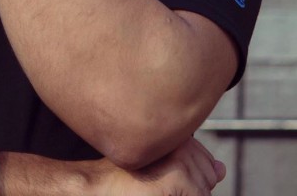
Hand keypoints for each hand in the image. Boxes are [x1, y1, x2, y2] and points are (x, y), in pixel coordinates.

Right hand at [96, 137, 224, 195]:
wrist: (99, 186)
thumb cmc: (124, 177)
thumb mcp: (162, 168)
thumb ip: (193, 166)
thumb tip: (221, 169)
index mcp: (173, 131)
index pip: (205, 160)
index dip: (190, 176)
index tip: (164, 178)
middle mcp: (179, 137)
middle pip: (208, 174)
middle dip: (192, 186)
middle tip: (158, 184)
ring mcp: (180, 154)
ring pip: (205, 188)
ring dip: (186, 194)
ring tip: (157, 187)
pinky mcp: (180, 175)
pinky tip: (160, 192)